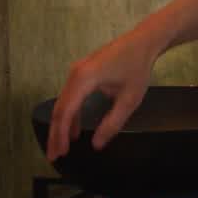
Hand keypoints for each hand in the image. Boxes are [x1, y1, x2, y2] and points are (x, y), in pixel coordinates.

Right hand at [46, 26, 163, 160]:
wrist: (142, 41)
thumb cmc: (137, 67)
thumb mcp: (129, 99)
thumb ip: (113, 123)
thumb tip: (97, 144)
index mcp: (84, 79)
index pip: (66, 112)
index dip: (60, 135)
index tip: (59, 153)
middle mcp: (75, 74)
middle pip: (60, 108)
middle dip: (56, 134)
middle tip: (54, 155)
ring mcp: (77, 71)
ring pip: (64, 103)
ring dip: (63, 125)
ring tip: (62, 147)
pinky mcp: (82, 72)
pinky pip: (72, 96)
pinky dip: (72, 114)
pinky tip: (75, 130)